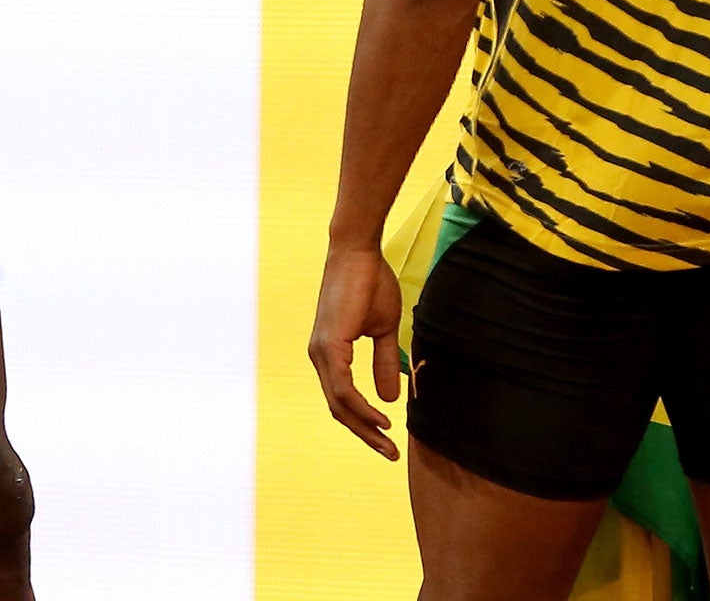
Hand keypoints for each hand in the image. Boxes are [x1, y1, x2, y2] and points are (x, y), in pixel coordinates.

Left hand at [310, 245, 404, 458]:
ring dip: (364, 427)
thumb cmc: (371, 284)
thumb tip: (389, 398)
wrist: (360, 254)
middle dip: (365, 435)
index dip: (365, 423)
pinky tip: (380, 418)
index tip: (389, 440)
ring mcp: (321, 352)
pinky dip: (361, 407)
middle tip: (390, 454)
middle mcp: (320, 357)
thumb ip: (383, 363)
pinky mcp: (328, 345)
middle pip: (339, 409)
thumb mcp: (383, 331)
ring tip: (388, 442)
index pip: (343, 400)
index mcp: (330, 354)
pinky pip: (343, 387)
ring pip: (340, 403)